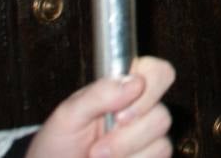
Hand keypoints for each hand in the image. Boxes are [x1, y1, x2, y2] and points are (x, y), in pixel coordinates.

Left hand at [27, 56, 175, 157]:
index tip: (120, 112)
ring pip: (161, 140)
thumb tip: (135, 82)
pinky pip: (160, 157)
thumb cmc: (59, 144)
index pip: (157, 72)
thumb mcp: (68, 116)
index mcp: (123, 89)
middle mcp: (141, 111)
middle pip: (162, 113)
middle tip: (98, 147)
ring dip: (126, 153)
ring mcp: (148, 137)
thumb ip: (99, 94)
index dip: (150, 88)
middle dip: (127, 136)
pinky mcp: (151, 157)